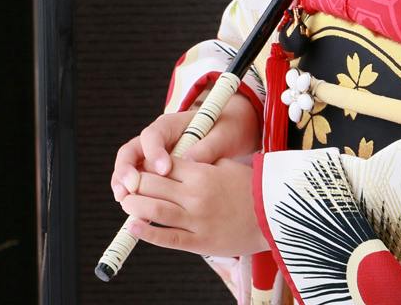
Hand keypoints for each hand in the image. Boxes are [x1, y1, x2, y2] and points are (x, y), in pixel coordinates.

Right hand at [110, 92, 259, 199]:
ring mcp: (151, 156)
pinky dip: (132, 194)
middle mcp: (155, 139)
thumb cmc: (225, 129)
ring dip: (123, 184)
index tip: (164, 170)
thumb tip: (191, 159)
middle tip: (130, 188)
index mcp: (170, 125)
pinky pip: (136, 182)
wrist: (227, 129)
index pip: (153, 136)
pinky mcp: (153, 172)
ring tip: (123, 199)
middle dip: (126, 170)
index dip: (154, 153)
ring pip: (128, 168)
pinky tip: (134, 211)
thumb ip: (208, 146)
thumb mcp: (223, 135)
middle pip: (130, 152)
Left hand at [118, 157, 268, 257]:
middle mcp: (195, 195)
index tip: (136, 168)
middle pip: (152, 185)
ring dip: (134, 205)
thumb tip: (177, 159)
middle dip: (133, 184)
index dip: (144, 165)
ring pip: (154, 210)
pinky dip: (147, 232)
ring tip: (125, 203)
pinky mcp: (201, 241)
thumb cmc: (251, 188)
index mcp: (201, 173)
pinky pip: (168, 237)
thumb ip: (200, 162)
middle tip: (125, 185)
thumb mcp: (226, 165)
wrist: (275, 216)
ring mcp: (197, 219)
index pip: (162, 165)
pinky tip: (133, 226)